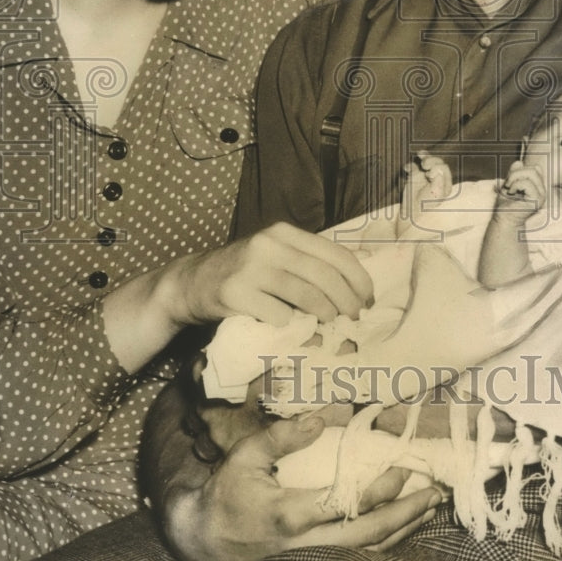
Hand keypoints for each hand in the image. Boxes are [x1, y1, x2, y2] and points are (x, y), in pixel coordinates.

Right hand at [164, 415, 441, 560]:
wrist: (206, 543)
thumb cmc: (227, 495)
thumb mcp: (245, 458)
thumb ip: (282, 437)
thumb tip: (321, 418)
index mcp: (293, 514)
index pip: (348, 504)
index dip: (381, 489)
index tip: (404, 466)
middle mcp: (310, 542)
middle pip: (370, 534)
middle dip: (406, 514)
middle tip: (434, 492)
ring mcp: (314, 557)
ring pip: (369, 549)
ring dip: (403, 528)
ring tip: (430, 506)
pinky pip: (359, 554)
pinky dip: (386, 539)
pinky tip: (403, 523)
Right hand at [165, 222, 373, 328]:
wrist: (193, 281)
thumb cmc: (245, 272)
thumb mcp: (275, 255)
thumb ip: (307, 263)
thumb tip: (354, 289)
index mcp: (284, 232)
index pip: (335, 253)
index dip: (358, 278)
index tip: (368, 299)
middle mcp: (269, 244)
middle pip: (324, 275)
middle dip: (347, 300)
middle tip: (354, 318)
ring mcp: (251, 267)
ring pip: (305, 295)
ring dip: (325, 314)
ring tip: (330, 324)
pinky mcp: (235, 292)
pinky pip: (276, 314)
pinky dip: (290, 325)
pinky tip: (290, 328)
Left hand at [493, 160, 544, 221]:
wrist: (503, 219)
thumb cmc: (505, 205)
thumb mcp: (508, 184)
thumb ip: (514, 173)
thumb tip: (519, 162)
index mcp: (537, 187)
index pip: (536, 169)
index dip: (521, 170)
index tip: (511, 180)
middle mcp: (542, 191)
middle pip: (534, 169)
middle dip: (516, 172)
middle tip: (508, 183)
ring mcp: (541, 196)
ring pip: (532, 173)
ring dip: (515, 178)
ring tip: (509, 188)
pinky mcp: (537, 200)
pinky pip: (527, 183)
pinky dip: (515, 185)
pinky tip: (511, 192)